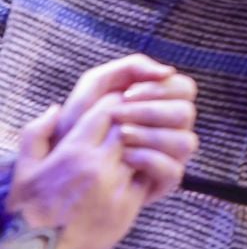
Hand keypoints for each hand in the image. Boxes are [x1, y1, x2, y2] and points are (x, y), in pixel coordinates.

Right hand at [8, 55, 199, 248]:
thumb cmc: (28, 214)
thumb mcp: (23, 171)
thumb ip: (36, 135)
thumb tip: (56, 108)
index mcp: (70, 153)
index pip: (106, 110)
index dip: (117, 102)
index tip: (119, 104)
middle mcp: (96, 166)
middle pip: (131, 125)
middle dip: (137, 118)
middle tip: (138, 118)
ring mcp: (115, 186)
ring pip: (146, 148)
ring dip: (148, 142)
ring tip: (144, 141)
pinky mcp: (129, 206)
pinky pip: (152, 176)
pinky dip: (154, 166)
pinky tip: (147, 166)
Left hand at [52, 54, 197, 202]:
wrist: (58, 164)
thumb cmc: (78, 122)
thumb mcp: (96, 86)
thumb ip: (130, 67)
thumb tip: (168, 71)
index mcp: (163, 103)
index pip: (184, 88)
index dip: (161, 89)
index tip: (128, 95)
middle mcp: (172, 128)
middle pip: (186, 113)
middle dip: (150, 112)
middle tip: (118, 117)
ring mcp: (171, 155)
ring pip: (186, 141)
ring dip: (150, 136)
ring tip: (120, 138)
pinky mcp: (163, 181)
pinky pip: (174, 170)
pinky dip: (149, 160)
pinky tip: (124, 158)